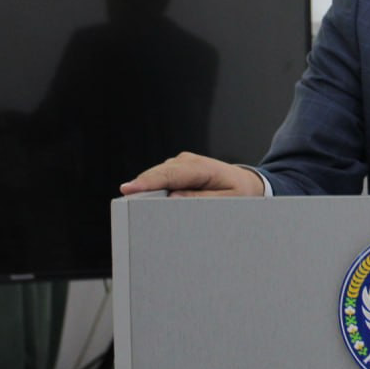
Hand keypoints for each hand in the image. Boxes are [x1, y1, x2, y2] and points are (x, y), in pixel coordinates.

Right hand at [119, 152, 264, 197]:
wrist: (247, 183)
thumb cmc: (239, 193)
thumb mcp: (228, 200)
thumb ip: (203, 199)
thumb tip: (174, 197)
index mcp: (203, 167)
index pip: (171, 174)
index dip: (148, 182)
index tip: (128, 189)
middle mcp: (188, 162)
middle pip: (158, 174)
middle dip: (140, 187)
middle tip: (122, 205)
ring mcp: (180, 164)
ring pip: (155, 176)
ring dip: (144, 189)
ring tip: (130, 206)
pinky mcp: (175, 170)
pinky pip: (158, 179)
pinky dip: (150, 189)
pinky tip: (143, 201)